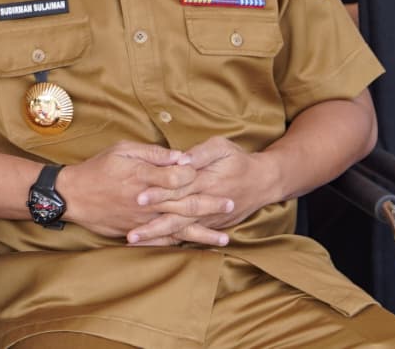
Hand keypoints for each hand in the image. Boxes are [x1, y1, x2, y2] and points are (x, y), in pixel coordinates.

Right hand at [58, 141, 232, 246]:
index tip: (210, 171)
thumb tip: (180, 156)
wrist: (73, 196)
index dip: (195, 173)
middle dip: (209, 205)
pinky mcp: (135, 231)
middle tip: (231, 204)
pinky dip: (180, 243)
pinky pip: (162, 240)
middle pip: (184, 204)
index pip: (178, 176)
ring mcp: (142, 220)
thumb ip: (152, 153)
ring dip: (202, 232)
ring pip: (178, 227)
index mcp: (144, 176)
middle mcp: (146, 201)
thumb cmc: (98, 168)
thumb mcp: (122, 150)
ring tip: (224, 237)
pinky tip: (195, 246)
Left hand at [128, 136, 275, 243]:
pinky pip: (189, 236)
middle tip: (131, 233)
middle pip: (175, 215)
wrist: (263, 182)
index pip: (177, 188)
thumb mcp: (221, 147)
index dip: (158, 193)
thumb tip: (181, 158)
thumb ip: (200, 153)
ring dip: (157, 237)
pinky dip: (171, 242)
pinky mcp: (211, 225)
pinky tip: (153, 246)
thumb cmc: (238, 160)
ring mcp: (208, 218)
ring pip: (180, 230)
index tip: (138, 198)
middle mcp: (205, 203)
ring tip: (134, 242)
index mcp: (204, 181)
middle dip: (152, 225)